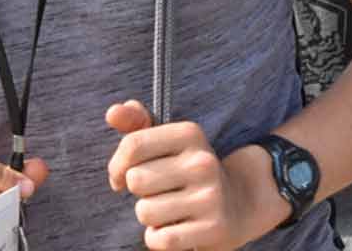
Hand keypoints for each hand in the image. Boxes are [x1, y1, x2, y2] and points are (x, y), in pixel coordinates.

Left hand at [105, 101, 270, 249]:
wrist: (240, 204)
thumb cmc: (189, 172)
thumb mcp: (168, 142)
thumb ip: (137, 123)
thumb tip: (112, 113)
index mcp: (190, 134)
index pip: (133, 145)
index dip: (117, 166)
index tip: (122, 176)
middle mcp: (203, 162)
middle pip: (136, 180)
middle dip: (139, 191)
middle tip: (158, 192)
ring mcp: (210, 196)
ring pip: (145, 211)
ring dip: (149, 216)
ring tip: (169, 210)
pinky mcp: (213, 229)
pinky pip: (159, 239)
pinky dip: (158, 238)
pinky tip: (174, 228)